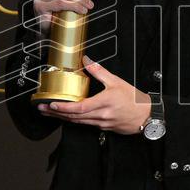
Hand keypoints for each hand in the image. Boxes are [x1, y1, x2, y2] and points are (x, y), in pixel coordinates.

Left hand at [37, 56, 151, 134]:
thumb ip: (100, 72)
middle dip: (56, 114)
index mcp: (103, 103)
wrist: (147, 116)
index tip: (52, 105)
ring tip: (50, 113)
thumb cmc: (134, 100)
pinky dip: (75, 120)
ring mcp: (102, 123)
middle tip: (43, 110)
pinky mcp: (104, 128)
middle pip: (74, 117)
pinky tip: (69, 117)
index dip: (63, 108)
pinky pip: (86, 124)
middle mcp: (101, 115)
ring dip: (63, 118)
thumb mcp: (117, 82)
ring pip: (78, 122)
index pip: (79, 108)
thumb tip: (87, 62)